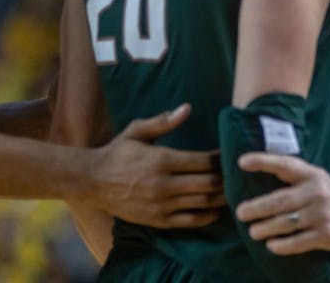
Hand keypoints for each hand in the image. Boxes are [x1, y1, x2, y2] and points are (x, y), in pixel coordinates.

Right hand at [76, 104, 224, 227]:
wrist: (93, 181)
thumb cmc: (118, 152)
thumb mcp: (137, 131)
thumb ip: (163, 121)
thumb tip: (187, 108)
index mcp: (162, 160)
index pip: (203, 161)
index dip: (220, 158)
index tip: (229, 154)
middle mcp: (164, 184)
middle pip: (208, 183)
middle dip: (226, 178)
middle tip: (236, 173)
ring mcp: (162, 205)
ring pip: (202, 202)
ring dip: (221, 197)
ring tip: (233, 190)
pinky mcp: (158, 220)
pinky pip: (190, 220)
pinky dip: (207, 216)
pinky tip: (216, 209)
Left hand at [235, 152, 329, 254]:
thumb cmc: (327, 194)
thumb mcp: (314, 178)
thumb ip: (291, 175)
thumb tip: (255, 171)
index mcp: (311, 174)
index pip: (285, 165)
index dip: (263, 162)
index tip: (242, 162)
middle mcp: (317, 192)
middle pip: (281, 200)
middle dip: (258, 208)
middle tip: (241, 212)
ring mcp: (322, 215)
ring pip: (287, 223)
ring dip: (266, 228)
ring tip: (253, 231)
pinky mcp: (326, 235)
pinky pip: (299, 242)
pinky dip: (283, 245)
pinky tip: (271, 245)